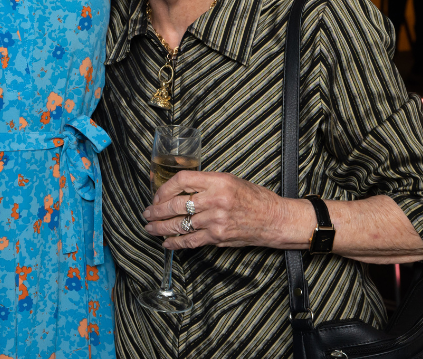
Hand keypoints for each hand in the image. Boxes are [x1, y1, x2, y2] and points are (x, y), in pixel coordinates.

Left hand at [142, 170, 303, 250]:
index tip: (157, 195)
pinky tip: (167, 242)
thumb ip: (205, 183)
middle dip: (156, 210)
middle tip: (147, 213)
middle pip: (175, 204)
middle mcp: (215, 200)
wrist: (275, 219)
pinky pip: (191, 240)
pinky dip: (176, 242)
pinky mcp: (218, 237)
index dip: (164, 188)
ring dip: (161, 228)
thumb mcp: (229, 180)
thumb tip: (177, 188)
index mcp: (217, 181)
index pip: (181, 181)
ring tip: (150, 228)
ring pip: (180, 224)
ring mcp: (216, 220)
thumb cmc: (254, 197)